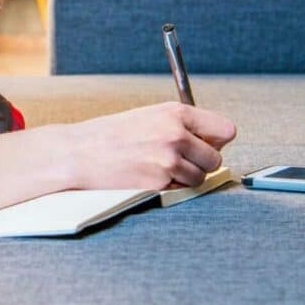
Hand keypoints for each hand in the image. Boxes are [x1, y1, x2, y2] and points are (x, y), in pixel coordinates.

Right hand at [66, 102, 236, 189]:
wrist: (79, 153)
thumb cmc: (112, 135)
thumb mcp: (150, 116)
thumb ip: (183, 125)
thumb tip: (218, 142)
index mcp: (176, 113)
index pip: (225, 130)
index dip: (216, 141)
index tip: (204, 145)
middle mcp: (176, 135)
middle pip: (216, 158)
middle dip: (201, 163)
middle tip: (177, 161)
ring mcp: (168, 160)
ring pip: (200, 178)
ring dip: (185, 178)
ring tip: (158, 168)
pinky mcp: (159, 183)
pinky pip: (180, 191)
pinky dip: (170, 189)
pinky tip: (149, 177)